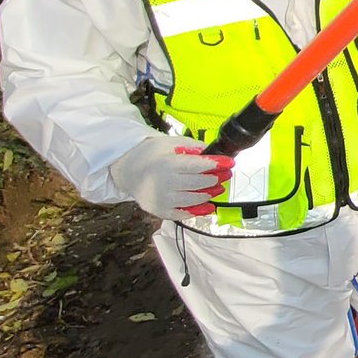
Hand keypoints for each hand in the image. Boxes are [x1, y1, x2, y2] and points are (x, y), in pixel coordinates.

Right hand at [107, 135, 233, 220]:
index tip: (229, 162)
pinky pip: (183, 214)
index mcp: (167, 164)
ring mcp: (162, 199)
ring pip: (193, 200)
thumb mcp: (171, 143)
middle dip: (215, 179)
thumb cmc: (152, 155)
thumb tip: (213, 152)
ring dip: (209, 194)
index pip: (198, 165)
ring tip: (218, 188)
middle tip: (226, 175)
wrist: (128, 170)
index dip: (216, 164)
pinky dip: (198, 211)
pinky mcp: (160, 211)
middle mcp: (164, 183)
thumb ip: (193, 147)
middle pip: (198, 184)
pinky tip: (208, 206)